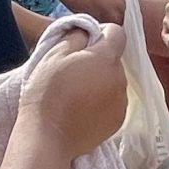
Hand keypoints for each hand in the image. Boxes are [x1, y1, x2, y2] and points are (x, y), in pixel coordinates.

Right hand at [23, 23, 126, 154]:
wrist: (48, 137)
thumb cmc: (46, 93)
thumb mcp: (53, 54)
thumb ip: (76, 36)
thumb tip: (88, 32)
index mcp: (105, 58)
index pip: (117, 33)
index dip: (100, 34)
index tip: (84, 44)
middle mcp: (120, 78)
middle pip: (114, 59)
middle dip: (98, 60)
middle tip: (73, 72)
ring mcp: (121, 101)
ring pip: (114, 81)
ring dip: (101, 82)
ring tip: (76, 95)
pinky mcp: (119, 121)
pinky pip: (114, 102)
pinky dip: (102, 102)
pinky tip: (82, 110)